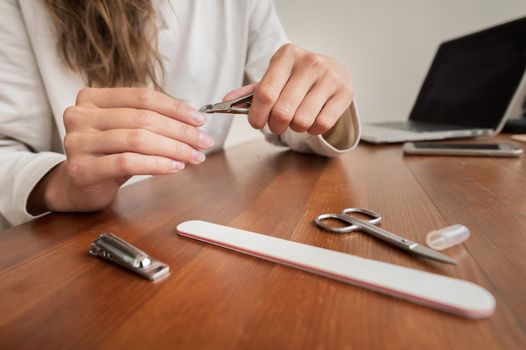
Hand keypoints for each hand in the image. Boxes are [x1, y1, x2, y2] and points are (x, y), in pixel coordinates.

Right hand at [28, 87, 213, 213]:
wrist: (76, 187)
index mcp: (92, 99)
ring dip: (174, 148)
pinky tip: (175, 167)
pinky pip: (127, 162)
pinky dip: (157, 164)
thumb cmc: (107, 155)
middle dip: (180, 131)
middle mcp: (81, 116)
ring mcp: (78, 142)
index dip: (175, 107)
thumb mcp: (126, 131)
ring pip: (137, 140)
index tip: (199, 120)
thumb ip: (150, 121)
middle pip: (143, 118)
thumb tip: (193, 122)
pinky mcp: (81, 169)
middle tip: (203, 141)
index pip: (142, 97)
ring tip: (195, 156)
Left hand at [224, 44, 353, 134]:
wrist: (333, 71)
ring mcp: (330, 77)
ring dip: (294, 128)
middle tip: (277, 124)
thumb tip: (225, 102)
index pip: (265, 93)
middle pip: (282, 111)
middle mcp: (310, 62)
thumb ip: (250, 91)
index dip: (257, 115)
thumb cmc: (297, 78)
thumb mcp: (274, 78)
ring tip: (295, 120)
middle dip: (275, 125)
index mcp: (287, 55)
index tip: (256, 123)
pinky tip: (312, 121)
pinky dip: (312, 130)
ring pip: (302, 121)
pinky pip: (321, 125)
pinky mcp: (345, 92)